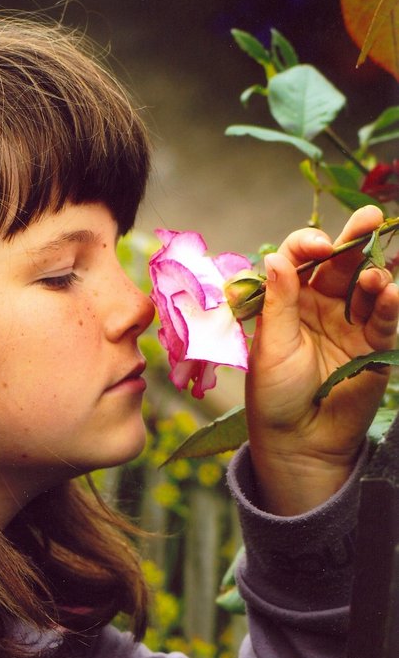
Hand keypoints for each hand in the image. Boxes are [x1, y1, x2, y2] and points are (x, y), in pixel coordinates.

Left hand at [246, 205, 398, 514]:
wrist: (299, 439)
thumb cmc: (274, 394)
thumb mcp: (271, 347)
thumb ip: (280, 302)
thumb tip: (279, 257)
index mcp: (287, 299)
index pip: (299, 258)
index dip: (309, 245)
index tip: (318, 246)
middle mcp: (320, 303)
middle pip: (339, 262)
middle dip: (353, 238)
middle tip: (368, 218)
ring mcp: (349, 321)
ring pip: (367, 286)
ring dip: (374, 274)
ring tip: (374, 278)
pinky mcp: (374, 344)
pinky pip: (384, 317)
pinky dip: (390, 304)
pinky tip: (390, 294)